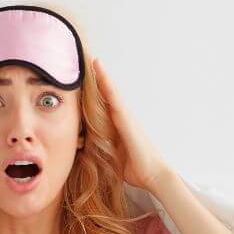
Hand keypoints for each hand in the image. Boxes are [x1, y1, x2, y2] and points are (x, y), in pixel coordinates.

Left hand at [93, 57, 172, 192]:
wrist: (152, 174)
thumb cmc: (133, 167)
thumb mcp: (109, 156)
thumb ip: (97, 147)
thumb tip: (81, 145)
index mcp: (115, 125)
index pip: (102, 104)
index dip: (95, 90)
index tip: (84, 78)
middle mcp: (120, 117)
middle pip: (107, 93)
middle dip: (98, 77)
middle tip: (87, 59)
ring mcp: (124, 116)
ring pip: (110, 91)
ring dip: (102, 75)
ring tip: (94, 60)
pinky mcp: (125, 118)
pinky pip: (114, 97)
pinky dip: (106, 83)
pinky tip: (100, 70)